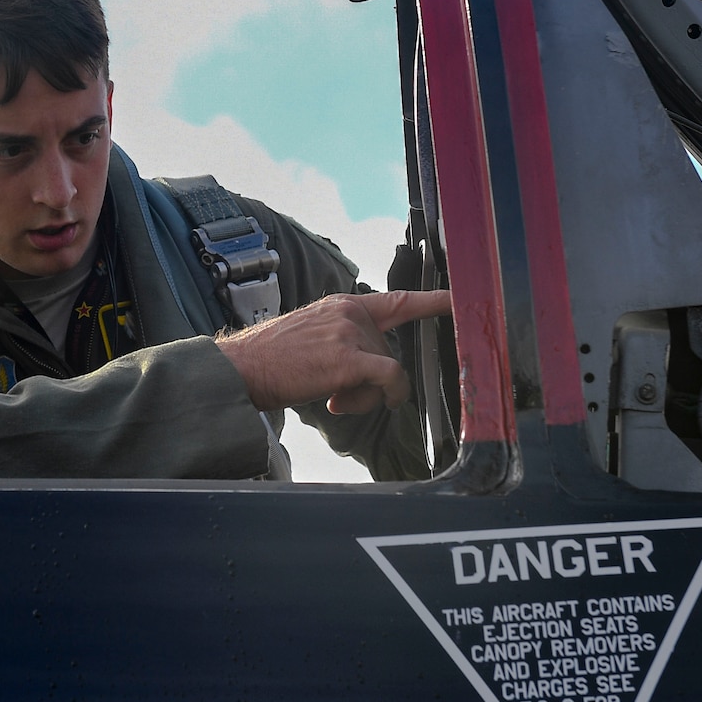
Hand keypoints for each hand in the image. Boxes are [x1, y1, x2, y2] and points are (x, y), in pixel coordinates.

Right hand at [215, 289, 451, 414]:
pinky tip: (351, 402)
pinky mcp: (349, 358)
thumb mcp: (312, 337)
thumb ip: (345, 343)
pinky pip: (389, 378)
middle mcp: (350, 313)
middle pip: (389, 352)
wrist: (242, 369)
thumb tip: (372, 376)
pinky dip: (386, 394)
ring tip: (332, 398)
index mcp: (342, 305)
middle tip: (338, 394)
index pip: (398, 302)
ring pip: (388, 370)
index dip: (433, 302)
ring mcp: (350, 333)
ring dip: (366, 396)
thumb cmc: (273, 361)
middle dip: (372, 380)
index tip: (460, 299)